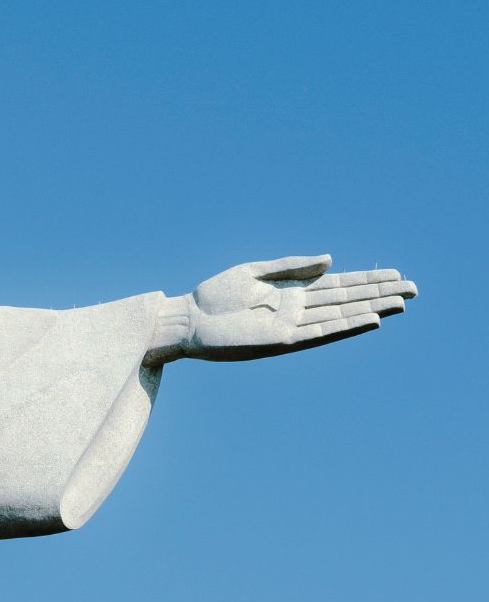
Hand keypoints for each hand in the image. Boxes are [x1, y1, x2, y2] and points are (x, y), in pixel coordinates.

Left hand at [156, 255, 415, 362]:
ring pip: (340, 317)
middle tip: (414, 288)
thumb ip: (293, 266)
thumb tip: (332, 260)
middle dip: (379, 294)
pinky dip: (345, 326)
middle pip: (347, 300)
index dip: (367, 280)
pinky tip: (370, 319)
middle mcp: (297, 310)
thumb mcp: (255, 272)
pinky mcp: (281, 340)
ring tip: (400, 304)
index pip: (338, 285)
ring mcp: (292, 326)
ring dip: (370, 310)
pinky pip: (321, 333)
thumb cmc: (215, 296)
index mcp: (292, 292)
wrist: (187, 318)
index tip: (396, 274)